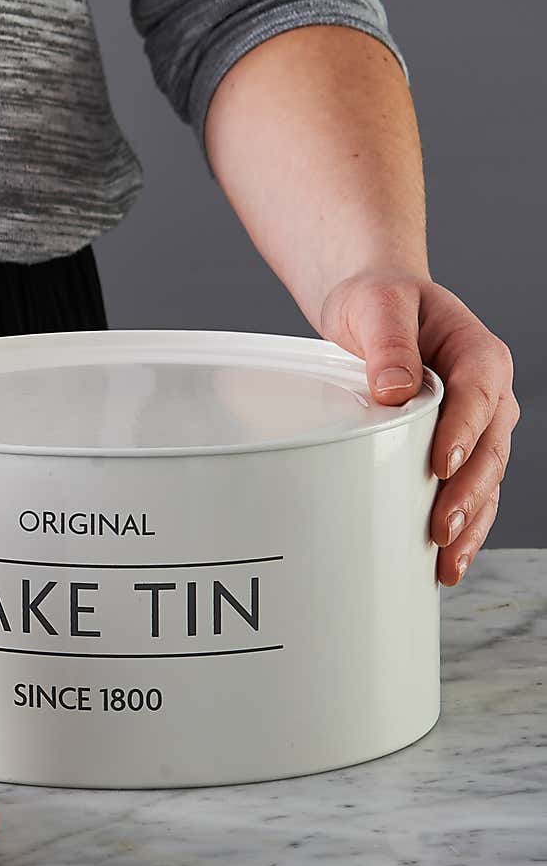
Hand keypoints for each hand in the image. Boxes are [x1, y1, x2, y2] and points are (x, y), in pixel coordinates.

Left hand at [320, 270, 516, 585]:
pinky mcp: (457, 446)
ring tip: (446, 562)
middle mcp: (488, 393)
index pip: (478, 396)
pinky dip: (461, 525)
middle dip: (468, 493)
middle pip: (489, 448)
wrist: (375, 306)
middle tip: (439, 529)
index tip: (442, 465)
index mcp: (478, 354)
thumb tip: (393, 388)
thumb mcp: (376, 307)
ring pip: (485, 479)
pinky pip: (468, 489)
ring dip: (469, 522)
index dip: (464, 432)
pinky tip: (444, 562)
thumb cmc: (377, 302)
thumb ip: (387, 342)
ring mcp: (476, 424)